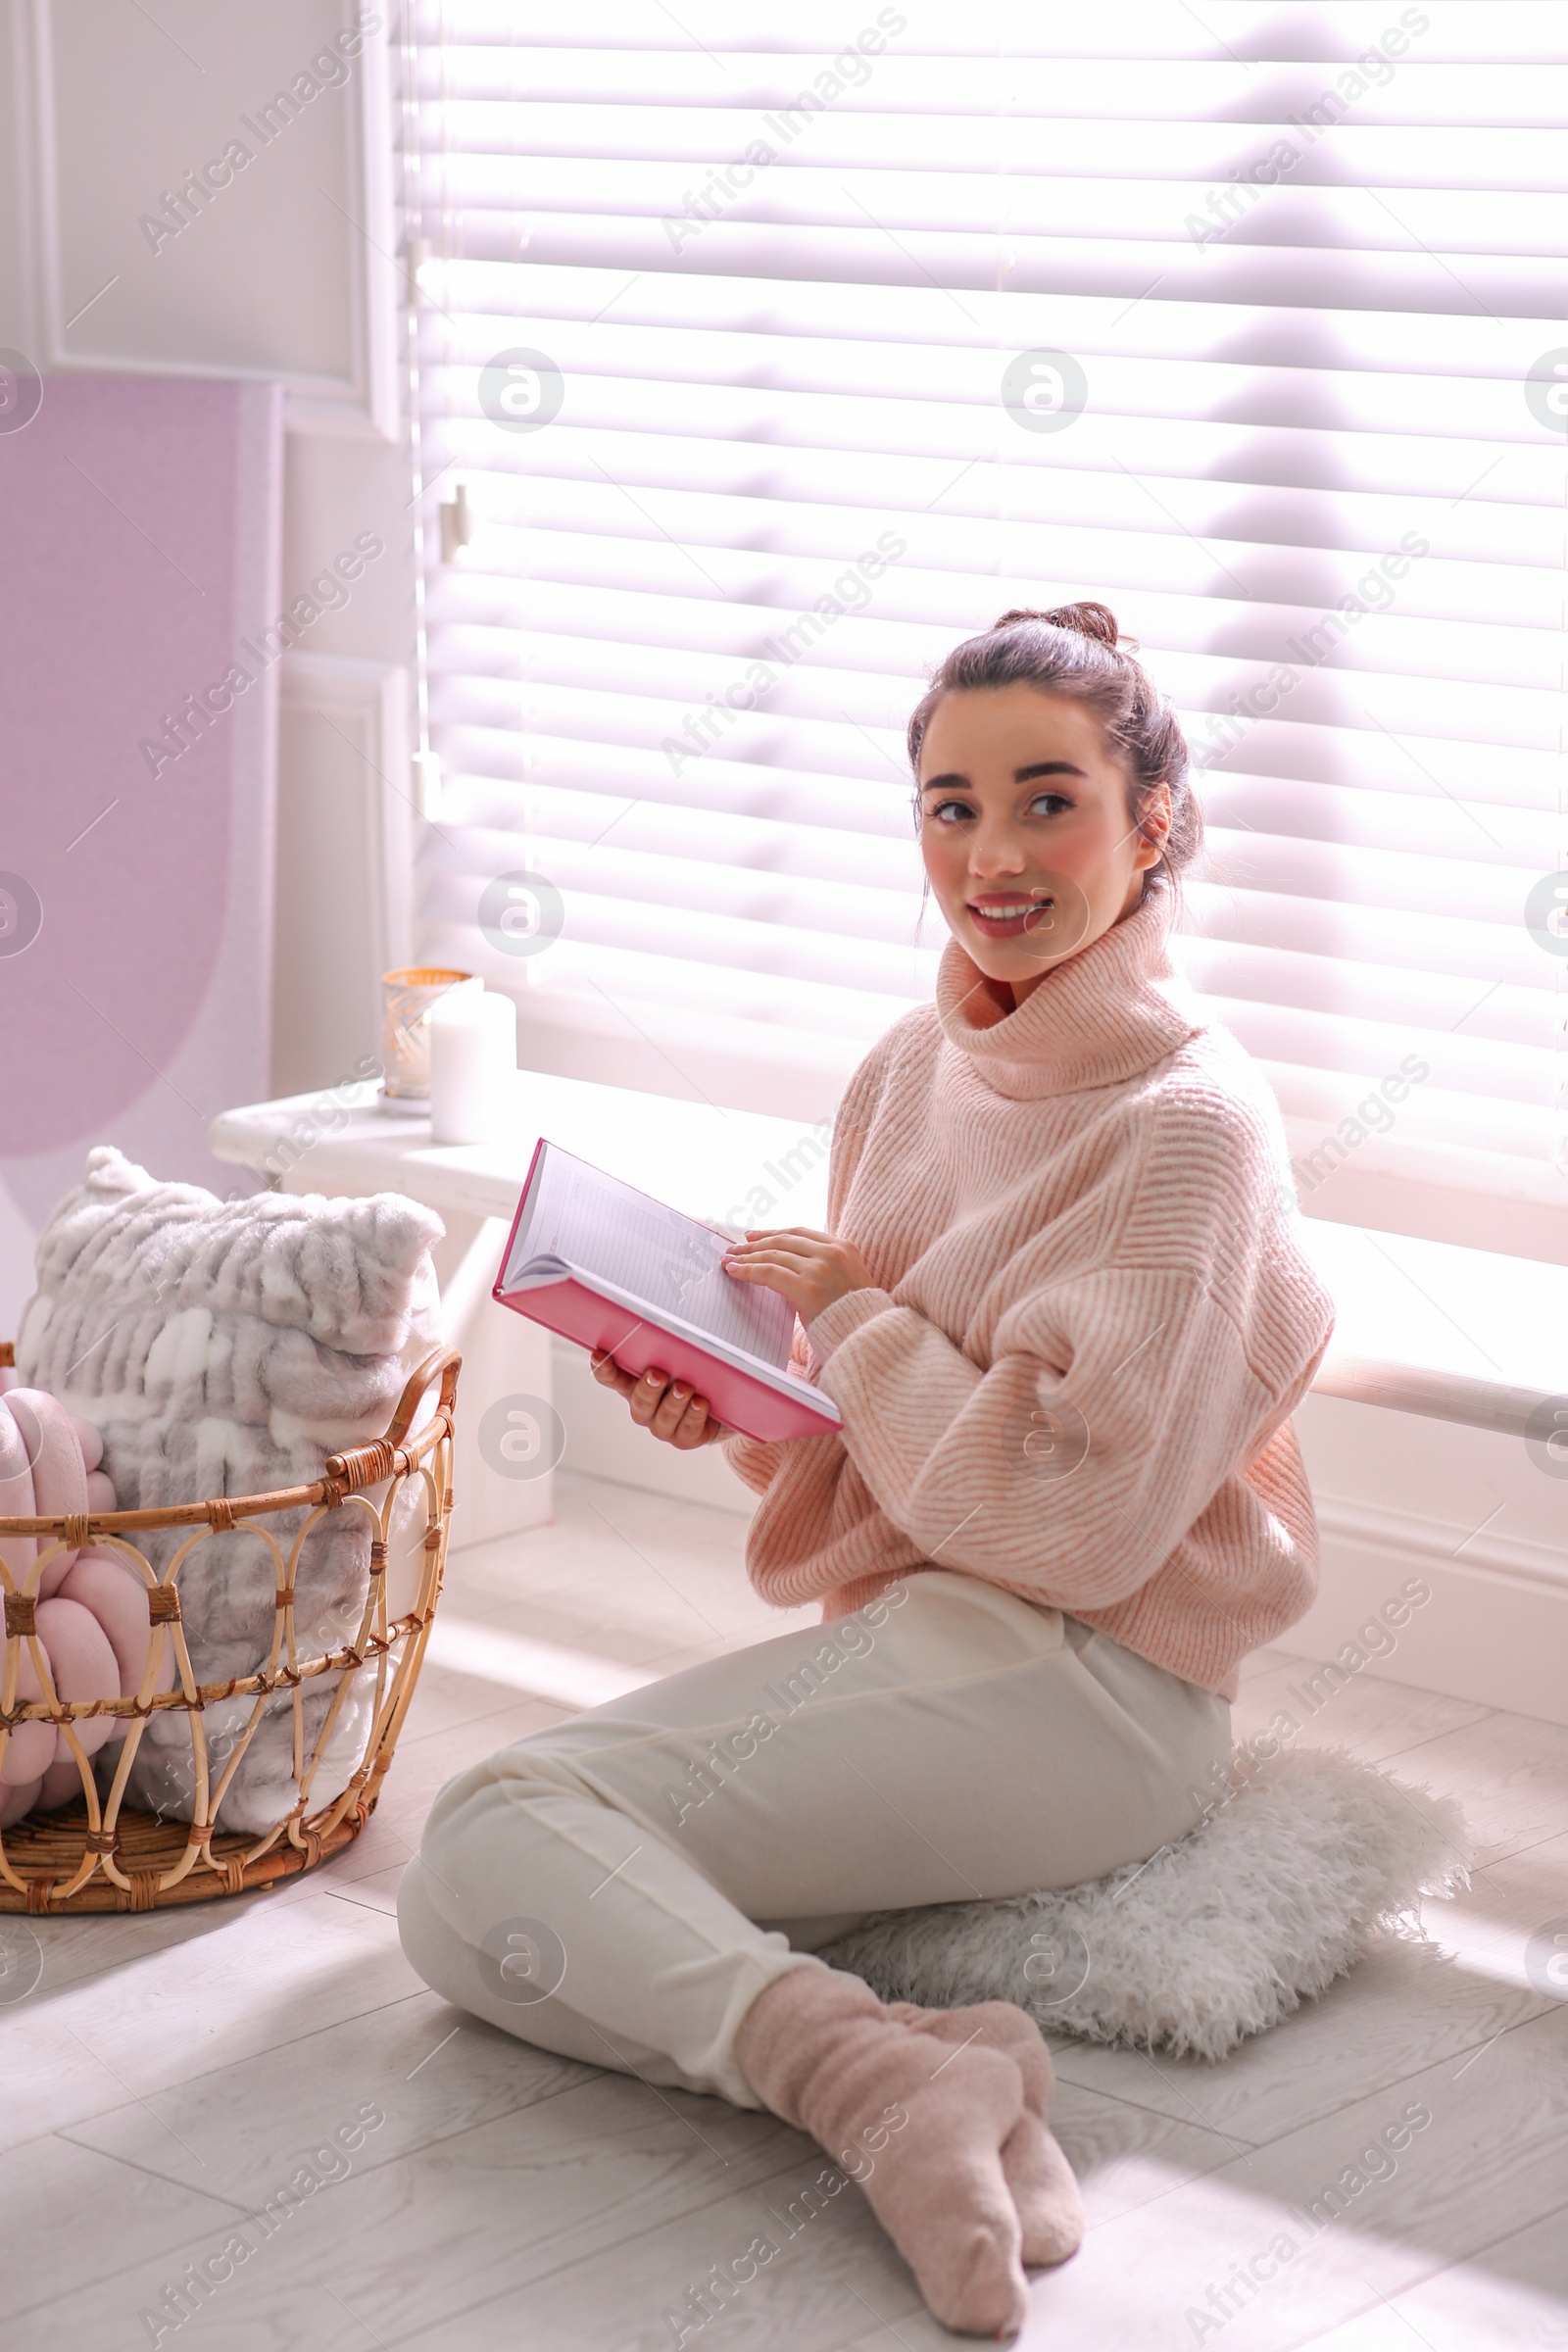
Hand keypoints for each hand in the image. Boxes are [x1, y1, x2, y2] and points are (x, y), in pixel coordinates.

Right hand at [589, 1350, 728, 1447]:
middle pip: (639, 1401)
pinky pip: (688, 1428)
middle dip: (647, 1388)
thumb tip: (677, 1311)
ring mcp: (663, 1425)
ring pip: (664, 1416)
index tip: (599, 1354)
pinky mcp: (685, 1437)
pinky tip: (700, 1403)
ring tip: (685, 1388)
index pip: (612, 1377)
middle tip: (657, 1374)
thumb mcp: (678, 1358)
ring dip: (674, 1402)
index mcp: (636, 1385)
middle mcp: (646, 1407)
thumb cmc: (691, 1376)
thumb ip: (669, 1342)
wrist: (718, 1406)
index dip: (603, 1368)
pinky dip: (694, 1414)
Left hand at [721, 1227, 874, 1322]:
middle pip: (783, 1240)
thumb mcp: (845, 1280)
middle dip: (755, 1244)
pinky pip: (769, 1273)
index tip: (754, 1236)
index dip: (772, 1232)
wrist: (868, 1337)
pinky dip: (748, 1270)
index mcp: (843, 1246)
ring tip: (729, 1260)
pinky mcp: (808, 1288)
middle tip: (735, 1248)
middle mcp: (832, 1252)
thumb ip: (822, 1266)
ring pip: (773, 1255)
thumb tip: (786, 1264)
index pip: (799, 1232)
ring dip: (746, 1257)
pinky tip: (734, 1272)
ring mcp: (820, 1269)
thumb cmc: (853, 1315)